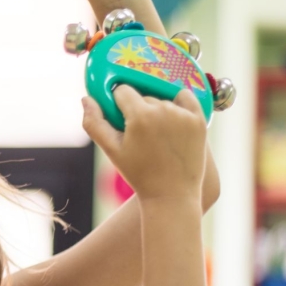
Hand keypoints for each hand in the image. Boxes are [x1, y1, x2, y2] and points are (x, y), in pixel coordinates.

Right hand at [82, 87, 206, 203]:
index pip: (123, 91)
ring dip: (158, 111)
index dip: (118, 105)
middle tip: (140, 135)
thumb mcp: (111, 150)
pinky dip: (179, 104)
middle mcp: (163, 110)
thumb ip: (94, 123)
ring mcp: (184, 115)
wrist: (172, 194)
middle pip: (143, 97)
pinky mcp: (199, 119)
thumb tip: (86, 99)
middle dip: (138, 110)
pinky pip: (185, 98)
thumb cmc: (139, 174)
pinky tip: (174, 120)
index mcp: (140, 116)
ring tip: (158, 137)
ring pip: (162, 100)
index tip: (121, 119)